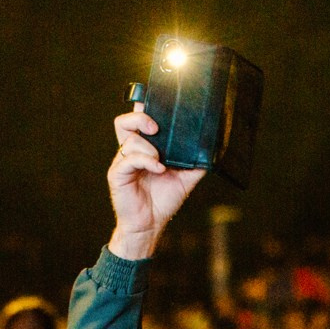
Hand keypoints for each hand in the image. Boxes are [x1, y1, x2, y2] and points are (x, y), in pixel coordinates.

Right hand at [107, 108, 207, 261]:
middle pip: (123, 122)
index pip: (137, 121)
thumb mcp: (185, 177)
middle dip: (140, 117)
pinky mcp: (117, 175)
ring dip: (149, 147)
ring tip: (161, 161)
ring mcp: (122, 163)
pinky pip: (128, 159)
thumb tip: (212, 148)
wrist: (151, 225)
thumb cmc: (163, 200)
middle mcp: (130, 152)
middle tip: (156, 127)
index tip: (158, 102)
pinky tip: (158, 168)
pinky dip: (146, 160)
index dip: (142, 107)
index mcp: (144, 148)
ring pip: (130, 140)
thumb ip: (195, 162)